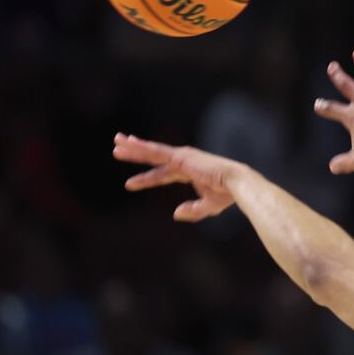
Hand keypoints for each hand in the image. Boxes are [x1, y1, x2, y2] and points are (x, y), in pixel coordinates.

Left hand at [116, 133, 244, 220]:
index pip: (163, 174)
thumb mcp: (208, 207)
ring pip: (153, 151)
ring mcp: (182, 157)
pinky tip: (129, 144)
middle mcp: (185, 161)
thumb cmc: (227, 195)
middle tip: (119, 145)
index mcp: (191, 171)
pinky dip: (142, 147)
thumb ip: (192, 211)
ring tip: (117, 140)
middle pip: (155, 156)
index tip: (130, 183)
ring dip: (134, 146)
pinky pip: (156, 152)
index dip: (147, 178)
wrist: (236, 184)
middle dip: (137, 151)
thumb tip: (175, 213)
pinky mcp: (180, 156)